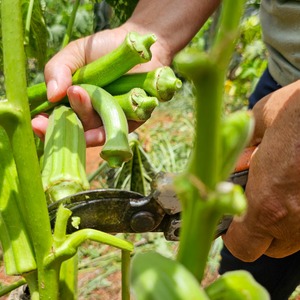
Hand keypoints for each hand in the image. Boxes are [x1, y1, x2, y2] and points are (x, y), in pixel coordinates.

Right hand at [31, 26, 169, 145]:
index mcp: (73, 103)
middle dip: (65, 121)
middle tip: (67, 96)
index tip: (37, 122)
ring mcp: (109, 120)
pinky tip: (95, 130)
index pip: (57, 121)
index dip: (46, 126)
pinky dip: (105, 133)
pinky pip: (116, 133)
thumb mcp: (74, 55)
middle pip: (75, 128)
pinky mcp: (130, 123)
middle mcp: (90, 116)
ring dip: (85, 116)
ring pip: (93, 131)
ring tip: (79, 93)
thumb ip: (58, 70)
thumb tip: (52, 95)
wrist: (137, 45)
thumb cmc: (103, 49)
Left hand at [223, 80, 299, 260]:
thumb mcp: (258, 124)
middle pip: (271, 248)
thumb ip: (241, 145)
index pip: (242, 247)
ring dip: (284, 222)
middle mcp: (296, 222)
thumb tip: (233, 150)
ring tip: (283, 189)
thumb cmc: (297, 113)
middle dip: (259, 229)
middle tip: (257, 201)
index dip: (233, 236)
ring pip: (295, 239)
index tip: (232, 222)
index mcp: (266, 203)